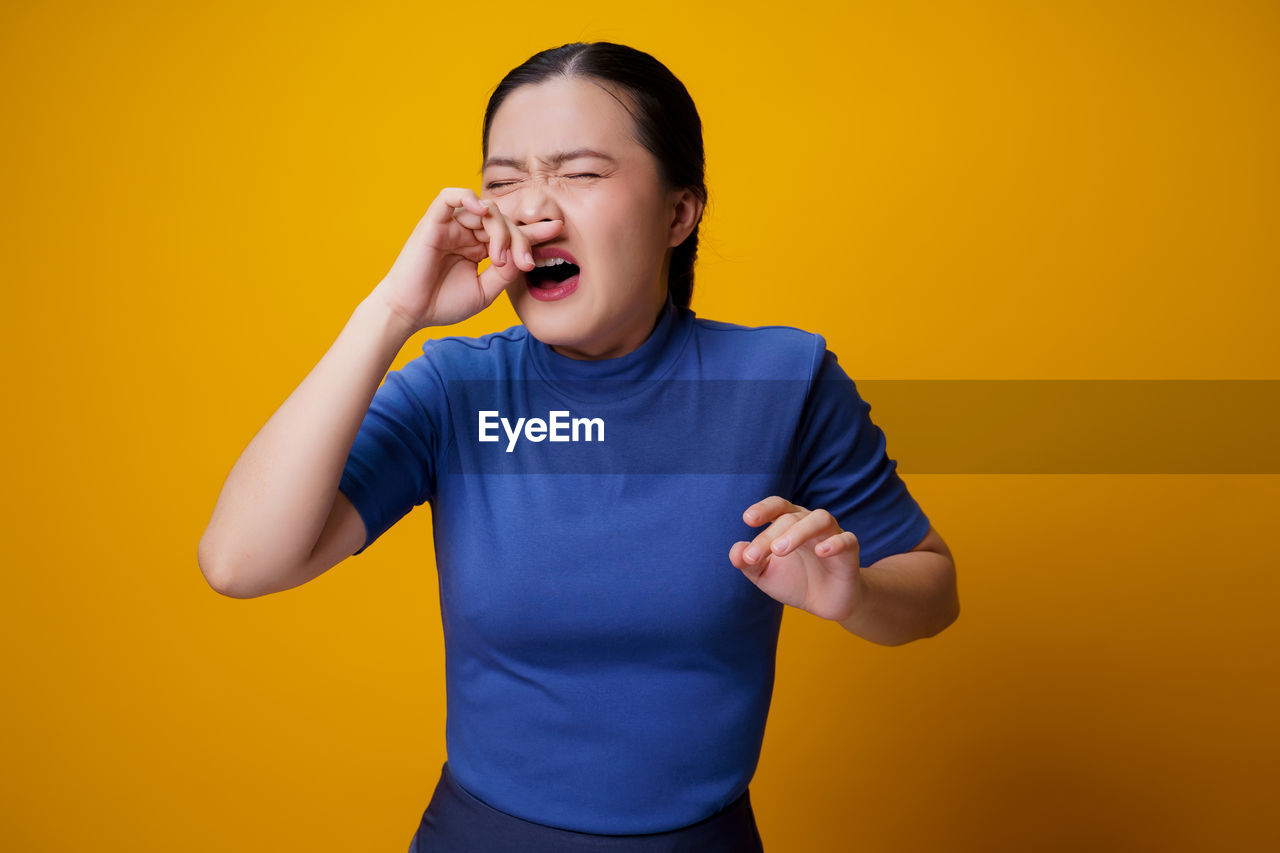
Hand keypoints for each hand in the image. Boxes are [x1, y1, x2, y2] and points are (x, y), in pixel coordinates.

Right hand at [371, 186, 563, 334]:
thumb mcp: (486, 290)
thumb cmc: (443, 303)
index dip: (534, 229)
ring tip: (498, 256)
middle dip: (519, 238)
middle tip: (523, 263)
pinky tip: (483, 211)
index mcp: (479, 248)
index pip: (510, 232)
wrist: (411, 312)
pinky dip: (467, 197)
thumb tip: (523, 255)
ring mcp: (450, 226)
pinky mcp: (433, 222)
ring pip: (485, 209)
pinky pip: (449, 196)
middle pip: (503, 220)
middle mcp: (467, 233)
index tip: (557, 228)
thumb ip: (506, 272)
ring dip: (499, 229)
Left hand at [729, 496, 865, 621]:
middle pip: (791, 518)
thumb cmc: (794, 581)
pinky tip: (821, 552)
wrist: (825, 602)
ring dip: (798, 532)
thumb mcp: (765, 575)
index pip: (778, 506)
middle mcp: (810, 523)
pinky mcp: (850, 552)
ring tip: (779, 550)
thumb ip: (748, 563)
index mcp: (789, 523)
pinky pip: (847, 540)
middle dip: (770, 535)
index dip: (763, 509)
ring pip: (820, 519)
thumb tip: (736, 552)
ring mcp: (832, 535)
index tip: (748, 519)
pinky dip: (835, 543)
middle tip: (754, 557)